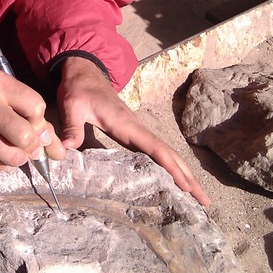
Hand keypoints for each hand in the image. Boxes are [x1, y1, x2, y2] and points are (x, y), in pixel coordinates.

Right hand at [0, 69, 65, 169]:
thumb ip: (28, 111)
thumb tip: (56, 147)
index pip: (36, 107)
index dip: (40, 121)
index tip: (34, 124)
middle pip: (26, 135)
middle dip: (35, 146)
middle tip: (31, 146)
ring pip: (13, 156)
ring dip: (20, 158)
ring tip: (15, 151)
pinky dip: (2, 163)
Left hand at [57, 57, 210, 206]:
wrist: (83, 71)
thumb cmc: (79, 89)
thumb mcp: (72, 106)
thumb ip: (72, 127)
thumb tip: (67, 149)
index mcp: (127, 124)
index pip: (155, 148)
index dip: (171, 167)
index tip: (186, 186)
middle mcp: (137, 129)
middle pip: (169, 154)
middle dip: (188, 177)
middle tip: (205, 201)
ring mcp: (136, 131)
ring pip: (165, 154)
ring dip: (183, 174)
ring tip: (198, 197)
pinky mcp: (132, 134)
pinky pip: (155, 153)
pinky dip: (168, 168)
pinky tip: (172, 182)